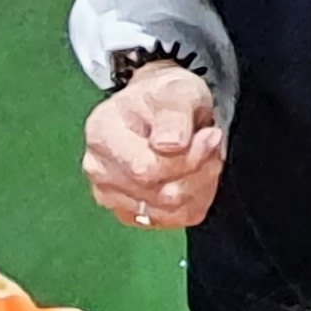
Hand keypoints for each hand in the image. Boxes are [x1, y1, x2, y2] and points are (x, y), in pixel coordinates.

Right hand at [84, 60, 225, 229]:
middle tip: (211, 143)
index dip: (188, 157)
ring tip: (204, 156)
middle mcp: (100, 169)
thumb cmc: (163, 97)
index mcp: (102, 134)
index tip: (210, 135)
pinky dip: (197, 199)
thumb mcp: (175, 90)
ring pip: (171, 211)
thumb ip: (173, 114)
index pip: (147, 168)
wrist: (157, 107)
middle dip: (199, 169)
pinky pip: (176, 219)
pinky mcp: (131, 213)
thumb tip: (170, 144)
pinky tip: (197, 175)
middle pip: (161, 193)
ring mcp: (112, 195)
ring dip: (201, 184)